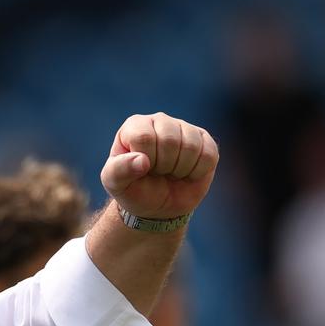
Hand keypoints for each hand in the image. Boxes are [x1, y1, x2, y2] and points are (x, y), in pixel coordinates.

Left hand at [100, 113, 218, 219]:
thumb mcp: (116, 184)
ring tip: (170, 172)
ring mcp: (184, 128)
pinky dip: (197, 172)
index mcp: (135, 126)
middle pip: (170, 141)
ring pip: (191, 146)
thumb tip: (142, 161)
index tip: (141, 170)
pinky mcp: (205, 141)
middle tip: (157, 173)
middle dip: (163, 166)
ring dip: (180, 170)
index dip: (145, 161)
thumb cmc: (133, 189)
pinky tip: (186, 173)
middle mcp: (160, 120)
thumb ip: (119, 171)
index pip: (144, 138)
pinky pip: (209, 155)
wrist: (157, 204)